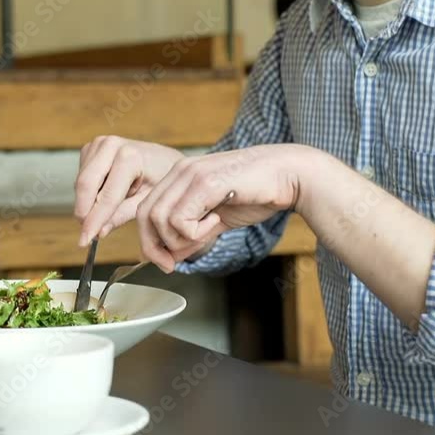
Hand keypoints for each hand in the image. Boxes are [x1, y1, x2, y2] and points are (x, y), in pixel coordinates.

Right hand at [74, 136, 184, 245]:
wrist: (164, 158)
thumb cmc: (161, 179)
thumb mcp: (147, 201)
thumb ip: (122, 215)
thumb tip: (99, 232)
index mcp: (130, 156)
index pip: (106, 195)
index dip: (94, 221)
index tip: (85, 240)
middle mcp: (110, 145)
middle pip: (85, 185)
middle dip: (84, 213)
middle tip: (86, 235)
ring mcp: (98, 144)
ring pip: (80, 183)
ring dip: (86, 204)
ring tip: (103, 216)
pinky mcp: (90, 149)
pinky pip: (81, 178)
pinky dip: (88, 194)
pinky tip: (103, 198)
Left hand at [136, 144, 308, 270]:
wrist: (290, 176)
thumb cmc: (257, 193)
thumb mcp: (216, 219)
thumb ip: (192, 234)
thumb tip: (170, 256)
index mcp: (179, 176)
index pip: (144, 211)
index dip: (149, 242)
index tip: (166, 263)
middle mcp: (180, 171)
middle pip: (145, 215)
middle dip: (155, 247)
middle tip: (173, 262)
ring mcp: (191, 174)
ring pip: (160, 219)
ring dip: (181, 238)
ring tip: (208, 231)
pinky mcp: (206, 182)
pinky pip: (181, 219)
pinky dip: (195, 232)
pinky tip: (217, 221)